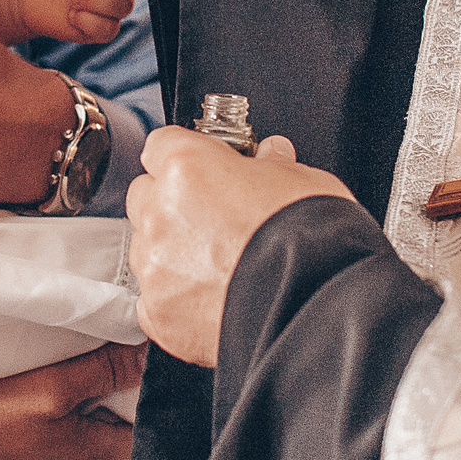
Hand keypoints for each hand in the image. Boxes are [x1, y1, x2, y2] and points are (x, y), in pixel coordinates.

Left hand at [127, 129, 350, 366]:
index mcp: (186, 168)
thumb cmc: (311, 241)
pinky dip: (176, 299)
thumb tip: (272, 157)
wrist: (314, 307)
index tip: (204, 167)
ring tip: (220, 267)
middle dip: (172, 204)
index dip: (186, 156)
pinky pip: (155, 299)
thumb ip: (273, 165)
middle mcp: (160, 214)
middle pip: (146, 197)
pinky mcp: (159, 314)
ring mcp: (155, 267)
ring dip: (172, 253)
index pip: (161, 145)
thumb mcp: (302, 181)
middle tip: (214, 219)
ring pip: (147, 249)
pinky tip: (213, 299)